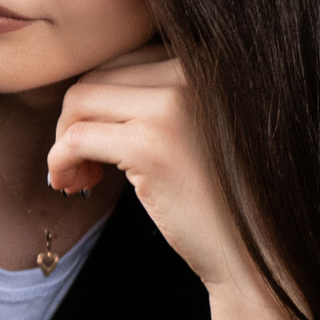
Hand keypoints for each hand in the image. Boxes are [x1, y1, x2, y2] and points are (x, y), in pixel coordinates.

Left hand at [50, 46, 319, 319]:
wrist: (260, 261)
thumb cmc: (229, 203)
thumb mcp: (203, 130)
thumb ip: (164, 97)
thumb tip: (90, 82)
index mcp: (216, 60)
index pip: (130, 58)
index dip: (105, 101)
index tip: (101, 142)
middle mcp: (199, 68)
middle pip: (102, 72)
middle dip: (78, 116)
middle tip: (81, 165)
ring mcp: (176, 102)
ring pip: (81, 97)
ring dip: (64, 137)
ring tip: (77, 177)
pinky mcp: (153, 143)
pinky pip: (76, 136)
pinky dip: (59, 159)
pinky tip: (71, 183)